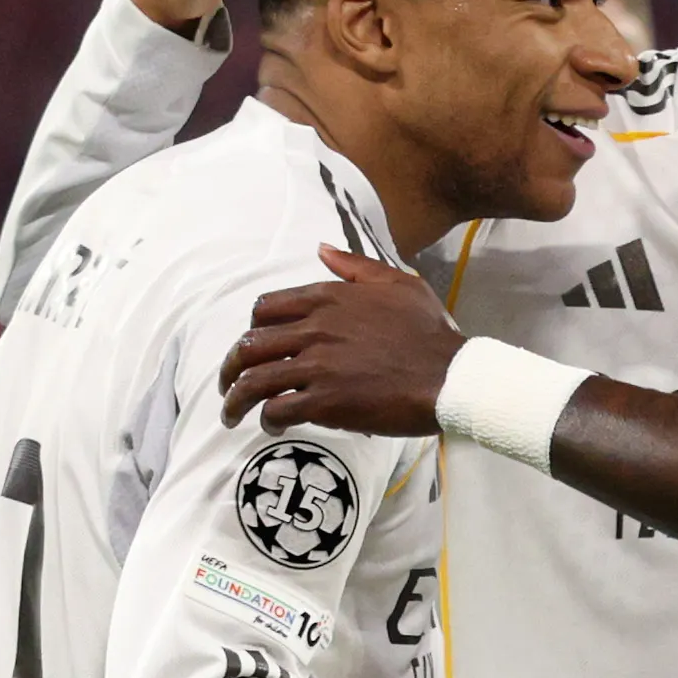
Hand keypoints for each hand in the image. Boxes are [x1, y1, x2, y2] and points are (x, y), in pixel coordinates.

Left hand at [225, 250, 459, 433]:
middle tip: (228, 385)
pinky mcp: (325, 402)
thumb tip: (322, 250)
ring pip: (254, 381)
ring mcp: (317, 366)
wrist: (449, 375)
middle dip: (230, 368)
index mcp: (327, 298)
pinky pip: (278, 409)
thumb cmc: (429, 332)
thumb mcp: (397, 283)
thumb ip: (355, 267)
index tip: (254, 347)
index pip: (266, 308)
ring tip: (232, 415)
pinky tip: (273, 427)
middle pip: (249, 346)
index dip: (252, 329)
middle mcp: (314, 329)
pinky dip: (267, 420)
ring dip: (236, 400)